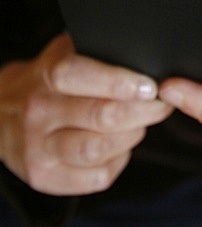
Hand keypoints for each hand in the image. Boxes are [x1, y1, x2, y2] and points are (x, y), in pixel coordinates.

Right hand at [0, 33, 172, 195]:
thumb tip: (144, 49)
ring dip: (132, 136)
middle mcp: (39, 113)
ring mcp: (39, 149)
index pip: (81, 76)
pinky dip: (118, 160)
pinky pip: (97, 176)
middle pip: (101, 116)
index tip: (151, 85)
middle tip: (160, 104)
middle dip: (142, 111)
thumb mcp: (64, 52)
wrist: (1, 114)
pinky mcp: (44, 178)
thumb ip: (97, 49)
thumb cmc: (47, 79)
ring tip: (140, 123)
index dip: (120, 81)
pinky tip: (119, 145)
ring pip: (100, 149)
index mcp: (46, 76)